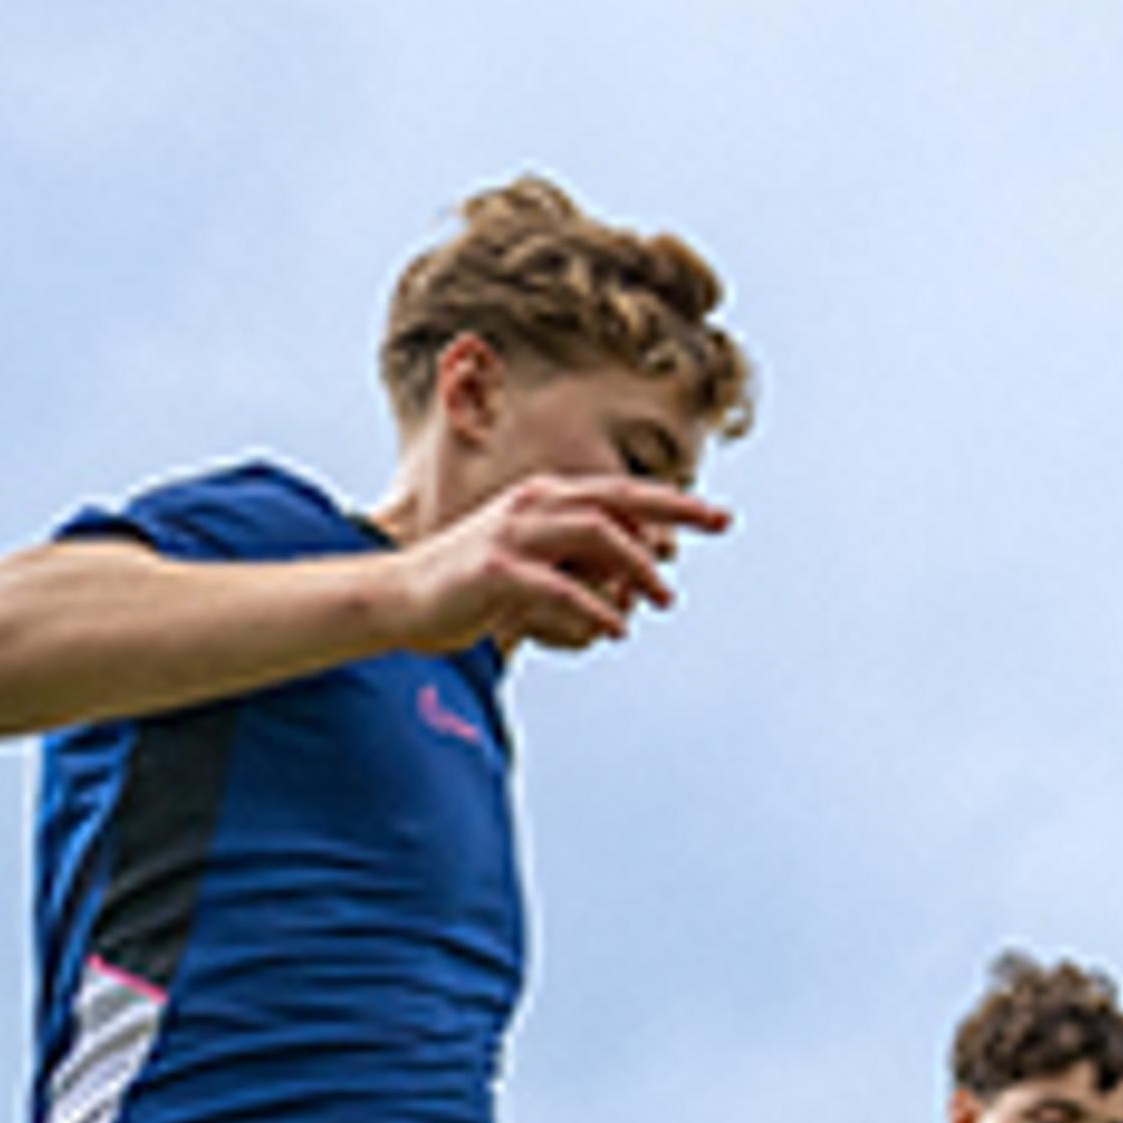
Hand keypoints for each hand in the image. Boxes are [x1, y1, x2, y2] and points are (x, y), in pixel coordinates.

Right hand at [389, 470, 727, 658]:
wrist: (401, 598)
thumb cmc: (477, 584)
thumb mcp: (538, 563)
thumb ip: (585, 559)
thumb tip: (641, 572)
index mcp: (545, 497)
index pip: (621, 493)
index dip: (673, 503)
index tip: (720, 516)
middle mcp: (532, 505)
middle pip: (618, 500)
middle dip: (674, 511)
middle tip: (721, 525)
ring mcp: (512, 535)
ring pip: (596, 535)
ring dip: (638, 568)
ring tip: (662, 601)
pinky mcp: (496, 573)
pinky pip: (560, 588)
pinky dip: (595, 609)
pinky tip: (616, 629)